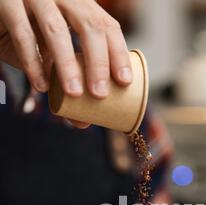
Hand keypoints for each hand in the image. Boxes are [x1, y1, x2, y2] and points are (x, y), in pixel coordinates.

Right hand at [0, 0, 131, 97]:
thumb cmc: (29, 35)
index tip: (124, 82)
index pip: (107, 25)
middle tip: (99, 94)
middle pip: (89, 25)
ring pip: (56, 30)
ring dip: (67, 65)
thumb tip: (85, 122)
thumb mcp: (52, 57)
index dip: (118, 53)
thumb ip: (67, 83)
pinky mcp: (8, 3)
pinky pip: (23, 34)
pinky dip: (33, 63)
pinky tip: (42, 87)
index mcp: (80, 4)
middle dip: (98, 62)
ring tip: (74, 94)